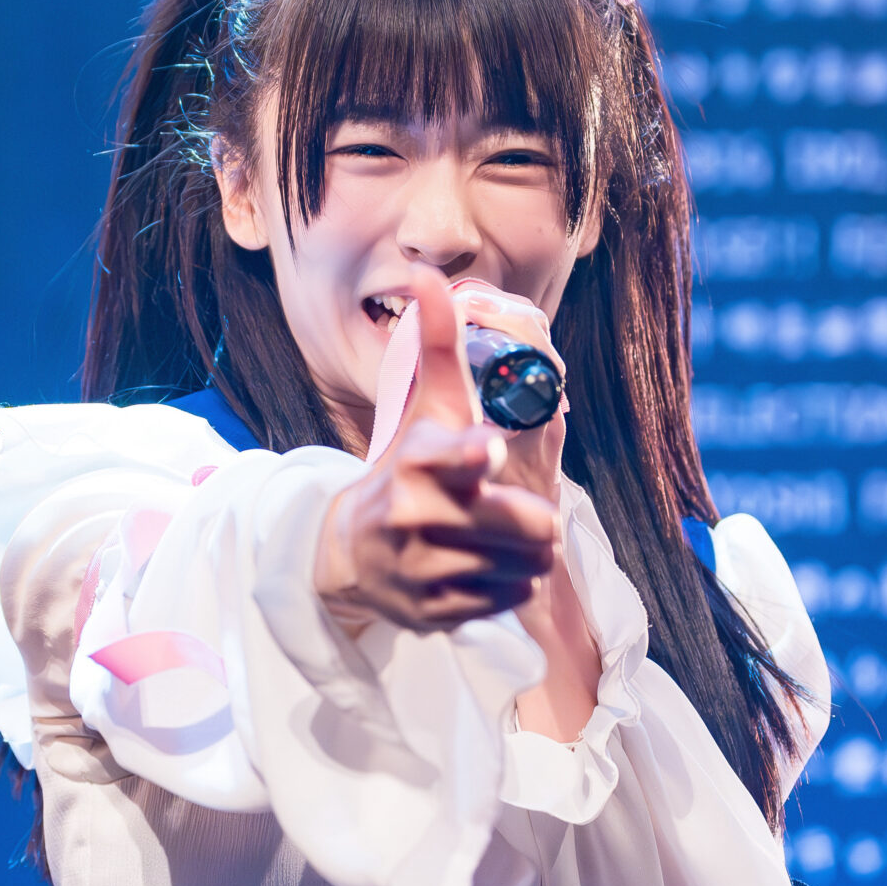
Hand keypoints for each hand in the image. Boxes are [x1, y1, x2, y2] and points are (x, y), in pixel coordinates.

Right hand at [315, 267, 557, 632]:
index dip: (470, 454)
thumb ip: (437, 345)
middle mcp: (415, 515)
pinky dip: (511, 587)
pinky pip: (507, 600)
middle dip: (537, 522)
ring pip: (523, 565)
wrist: (349, 552)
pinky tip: (492, 570)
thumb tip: (429, 275)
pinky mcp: (434, 610)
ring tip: (510, 543)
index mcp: (416, 462)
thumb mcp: (423, 409)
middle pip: (519, 524)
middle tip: (531, 517)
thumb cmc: (404, 469)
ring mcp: (423, 567)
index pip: (450, 457)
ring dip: (529, 555)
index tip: (485, 450)